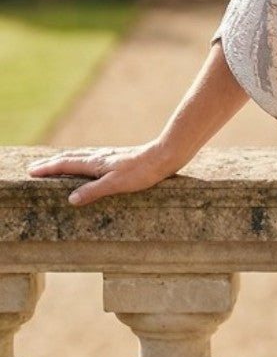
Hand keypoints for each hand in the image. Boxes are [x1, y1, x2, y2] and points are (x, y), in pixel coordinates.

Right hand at [28, 143, 178, 206]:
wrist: (164, 157)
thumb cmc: (142, 172)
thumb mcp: (116, 185)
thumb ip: (93, 191)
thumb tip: (71, 199)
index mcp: (95, 163)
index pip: (65, 165)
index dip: (48, 168)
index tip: (31, 171)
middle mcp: (99, 157)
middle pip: (69, 158)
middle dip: (51, 163)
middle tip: (35, 167)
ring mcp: (108, 156)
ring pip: (80, 157)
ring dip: (64, 160)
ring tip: (55, 163)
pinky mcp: (118, 159)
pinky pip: (91, 158)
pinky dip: (80, 160)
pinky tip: (87, 163)